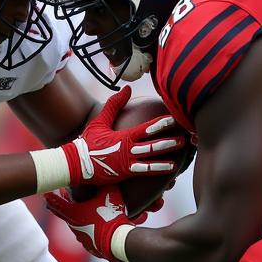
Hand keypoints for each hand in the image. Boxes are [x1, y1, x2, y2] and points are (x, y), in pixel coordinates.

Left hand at [44, 186, 145, 261]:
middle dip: (56, 206)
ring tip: (77, 210)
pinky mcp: (89, 244)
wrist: (118, 240)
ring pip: (73, 224)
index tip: (44, 192)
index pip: (57, 203)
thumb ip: (104, 182)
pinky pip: (84, 234)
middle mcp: (73, 225)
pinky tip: (92, 225)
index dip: (51, 196)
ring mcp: (80, 236)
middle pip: (61, 214)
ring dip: (73, 217)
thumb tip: (102, 172)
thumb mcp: (109, 193)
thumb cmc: (111, 216)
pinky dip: (85, 227)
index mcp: (73, 212)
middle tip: (50, 201)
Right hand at [61, 85, 183, 187]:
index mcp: (125, 136)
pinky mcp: (126, 174)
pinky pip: (145, 172)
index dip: (163, 123)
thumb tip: (127, 87)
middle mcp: (129, 149)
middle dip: (171, 141)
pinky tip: (171, 169)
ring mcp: (128, 163)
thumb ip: (115, 104)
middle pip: (154, 145)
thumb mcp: (100, 121)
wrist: (75, 163)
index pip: (148, 128)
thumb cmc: (88, 142)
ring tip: (181, 154)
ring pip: (152, 159)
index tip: (175, 119)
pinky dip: (159, 170)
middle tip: (186, 138)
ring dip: (167, 155)